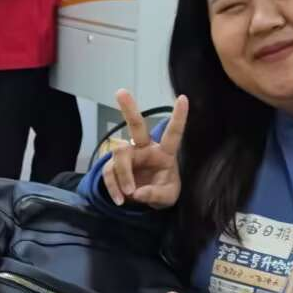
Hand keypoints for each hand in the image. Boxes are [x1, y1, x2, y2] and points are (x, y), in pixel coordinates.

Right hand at [101, 91, 185, 208]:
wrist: (145, 200)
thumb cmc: (161, 190)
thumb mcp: (167, 198)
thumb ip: (155, 195)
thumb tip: (137, 192)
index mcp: (164, 152)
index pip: (173, 134)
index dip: (179, 117)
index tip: (183, 98)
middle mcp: (144, 148)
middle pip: (136, 125)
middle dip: (129, 108)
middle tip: (120, 92)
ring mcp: (128, 156)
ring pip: (120, 154)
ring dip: (123, 175)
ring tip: (128, 194)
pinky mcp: (113, 166)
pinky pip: (109, 172)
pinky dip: (113, 188)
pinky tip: (119, 200)